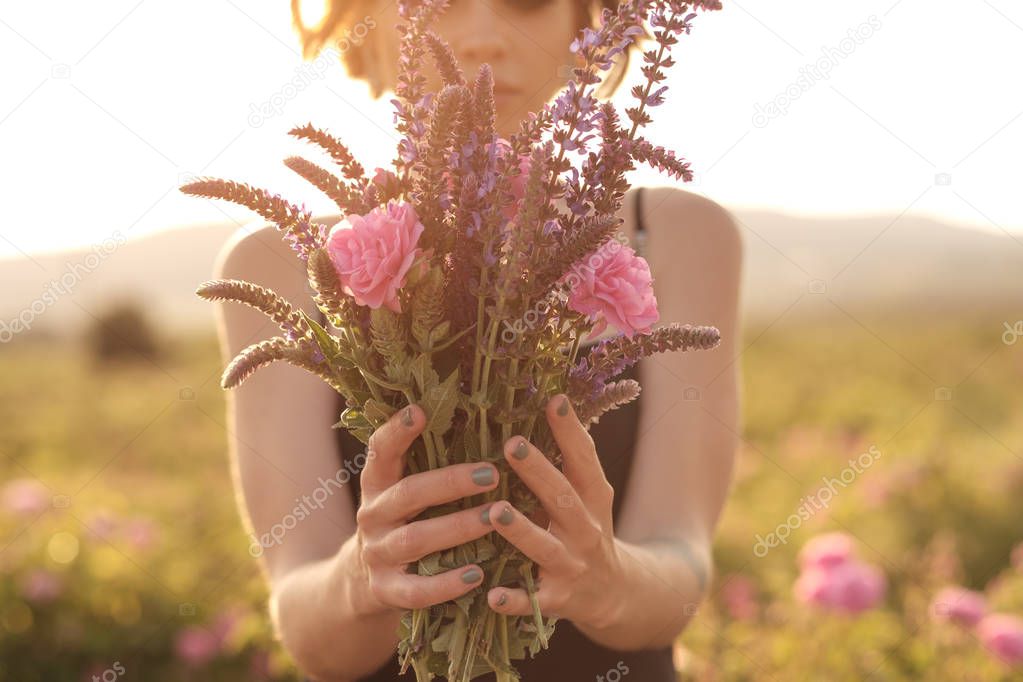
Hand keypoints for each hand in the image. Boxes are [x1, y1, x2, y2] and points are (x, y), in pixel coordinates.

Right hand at [354, 403, 497, 612]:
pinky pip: (416, 590)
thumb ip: (428, 466)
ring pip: (415, 540)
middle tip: (491, 473)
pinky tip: (477, 574)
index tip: (420, 411)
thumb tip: (484, 423)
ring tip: (495, 517)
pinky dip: (447, 584)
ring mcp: (377, 554)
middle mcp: (372, 516)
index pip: (380, 451)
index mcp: (377, 485)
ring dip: (458, 528)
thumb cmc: (402, 522)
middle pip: (408, 494)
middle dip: (450, 483)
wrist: (361, 581)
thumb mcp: (402, 492)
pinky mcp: (385, 590)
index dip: (396, 431)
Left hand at [482, 394, 624, 630]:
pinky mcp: (556, 600)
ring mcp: (570, 566)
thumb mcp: (588, 494)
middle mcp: (584, 530)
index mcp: (592, 499)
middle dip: (538, 472)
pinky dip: (513, 599)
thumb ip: (569, 457)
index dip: (570, 431)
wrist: (616, 594)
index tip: (554, 400)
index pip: (584, 460)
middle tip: (512, 444)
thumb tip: (550, 398)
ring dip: (520, 530)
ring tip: (495, 512)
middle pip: (563, 499)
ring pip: (544, 548)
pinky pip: (532, 601)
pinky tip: (490, 593)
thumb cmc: (586, 529)